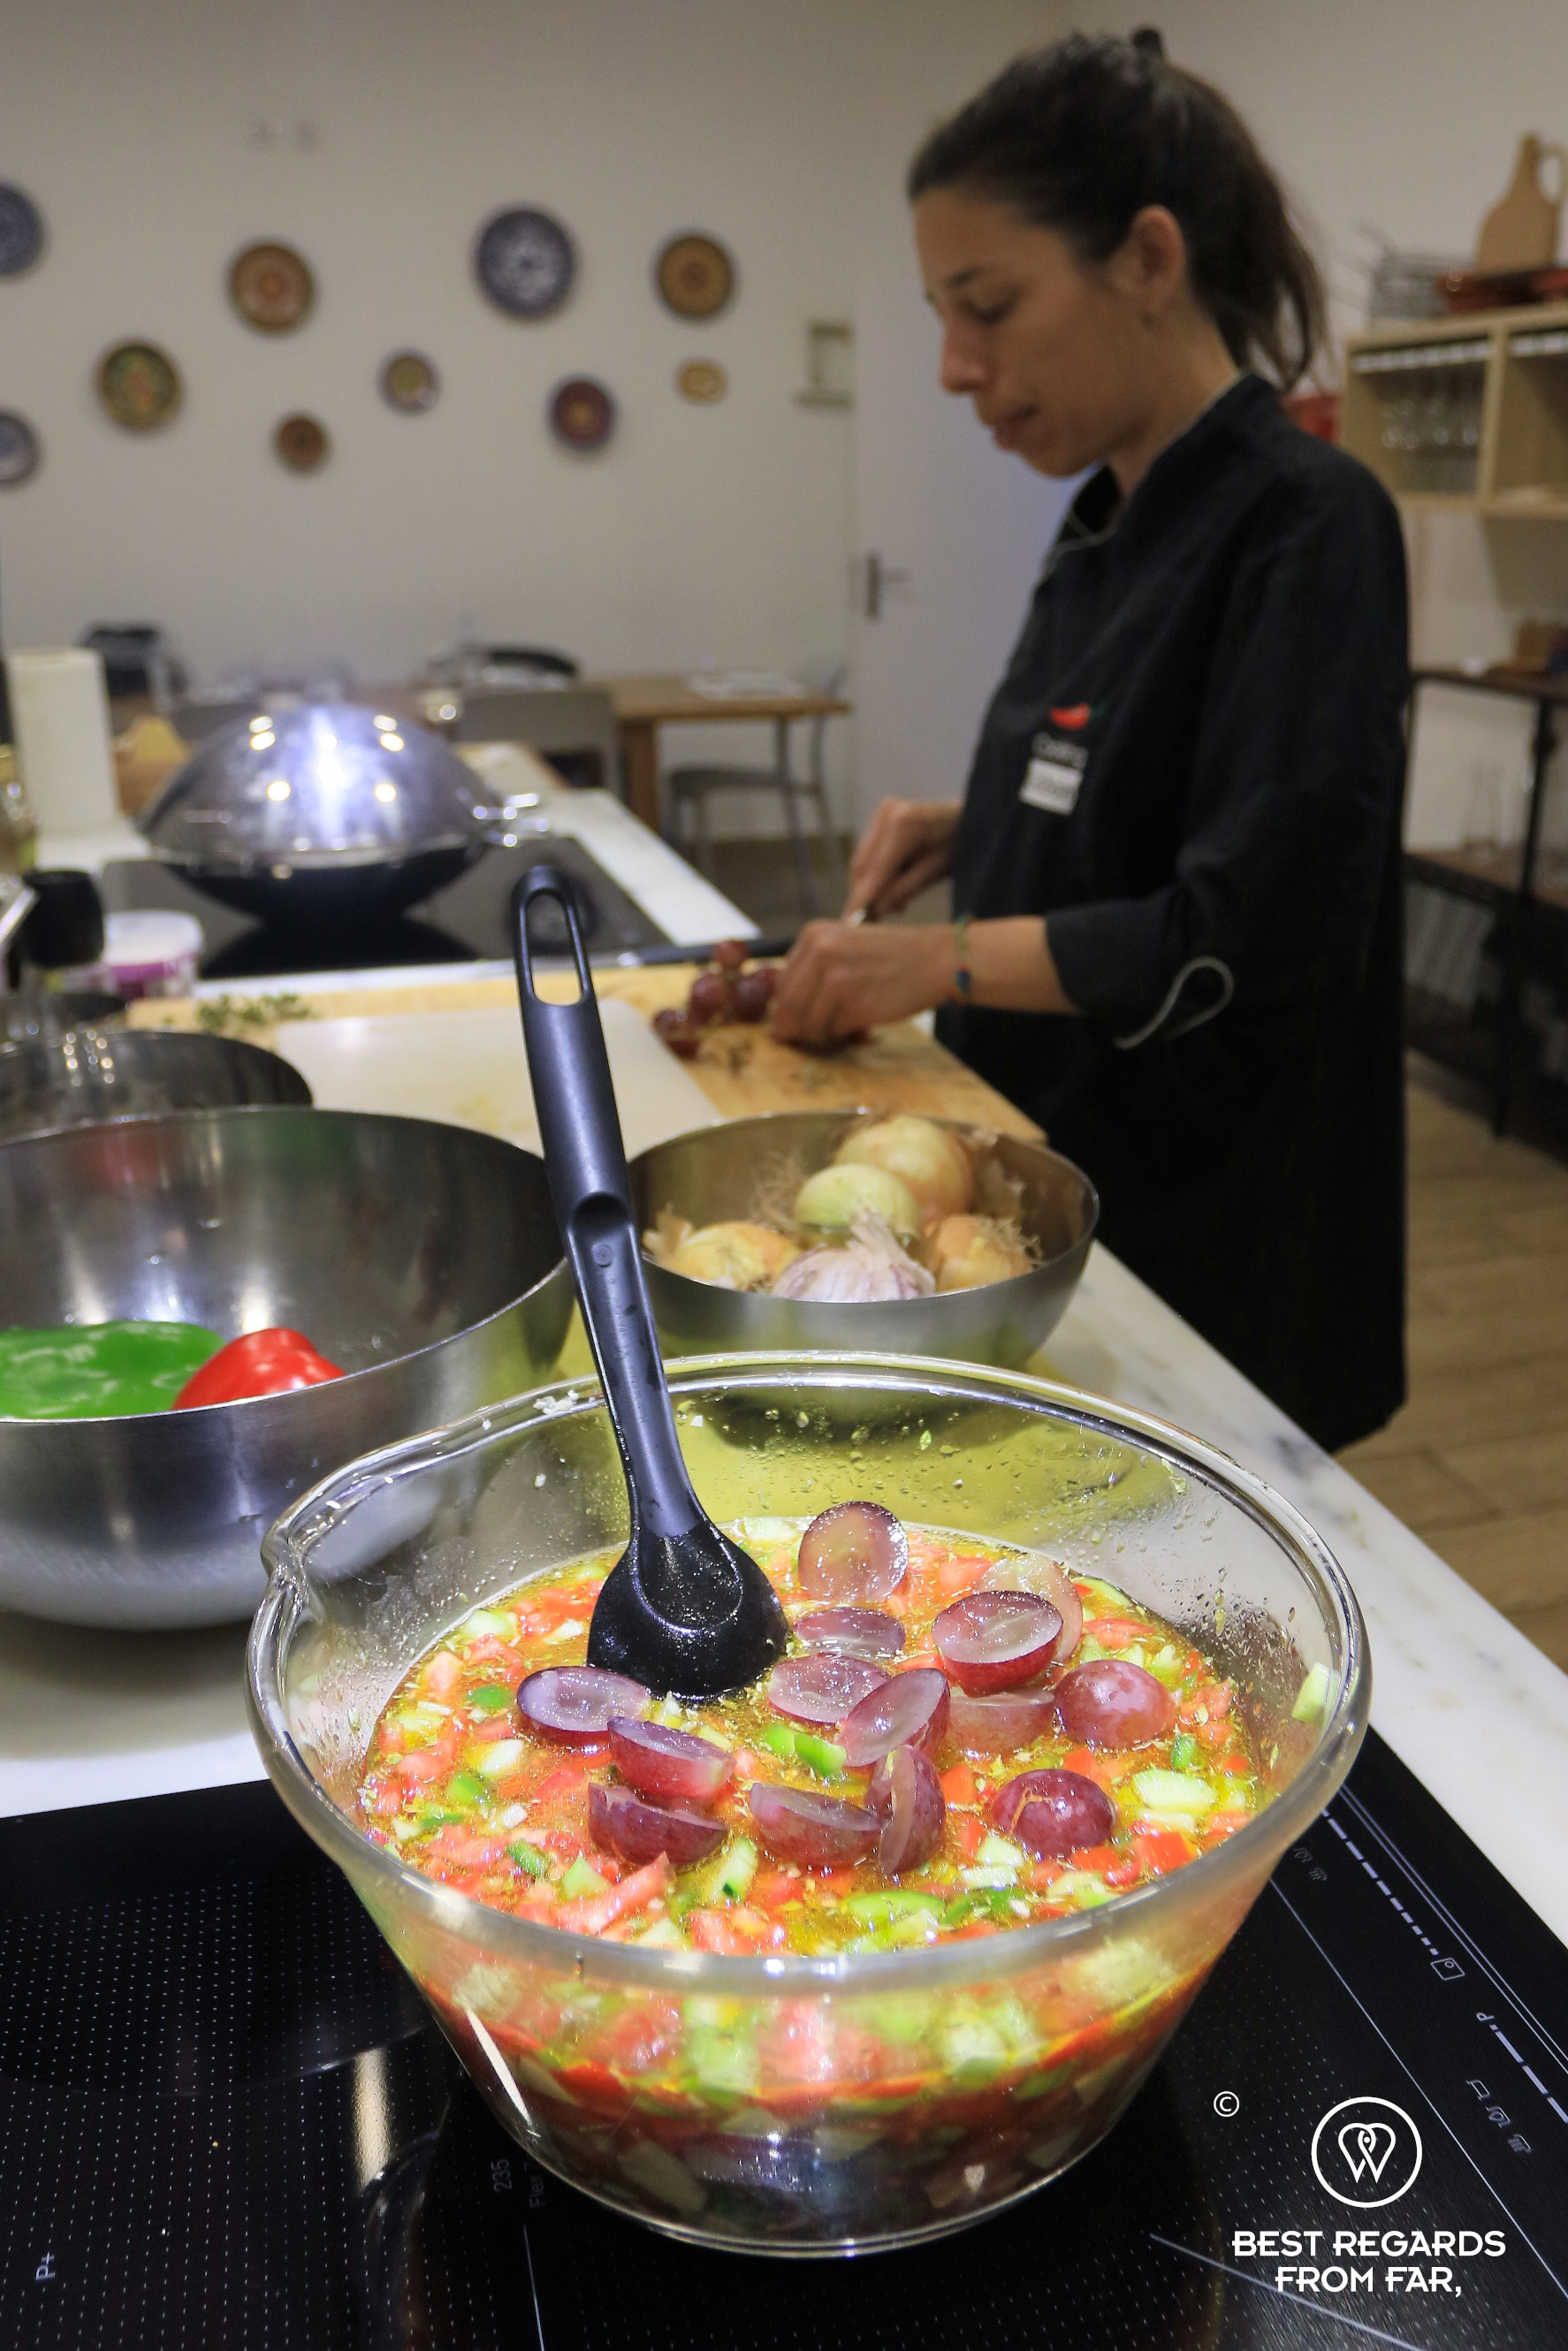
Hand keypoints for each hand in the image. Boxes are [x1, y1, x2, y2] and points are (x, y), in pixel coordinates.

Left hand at [772, 921, 954, 1049]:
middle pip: (787, 1007)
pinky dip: (839, 1039)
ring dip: (819, 1036)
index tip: (799, 1022)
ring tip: (840, 1034)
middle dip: (798, 1028)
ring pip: (805, 1024)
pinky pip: (830, 1032)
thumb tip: (783, 1017)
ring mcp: (834, 977)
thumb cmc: (894, 957)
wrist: (935, 960)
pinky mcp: (851, 1003)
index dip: (788, 1009)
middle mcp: (819, 952)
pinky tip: (857, 1032)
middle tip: (816, 1037)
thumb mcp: (846, 946)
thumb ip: (814, 970)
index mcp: (813, 935)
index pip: (781, 984)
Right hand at [844, 799, 959, 918]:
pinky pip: (869, 856)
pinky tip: (891, 892)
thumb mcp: (937, 872)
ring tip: (892, 908)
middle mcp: (888, 812)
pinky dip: (875, 877)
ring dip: (869, 889)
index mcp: (905, 823)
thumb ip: (905, 889)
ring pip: (862, 863)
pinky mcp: (880, 819)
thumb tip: (875, 909)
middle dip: (863, 896)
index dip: (863, 898)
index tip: (852, 923)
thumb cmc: (961, 845)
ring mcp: (882, 813)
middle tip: (868, 925)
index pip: (877, 869)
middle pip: (863, 866)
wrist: (972, 819)